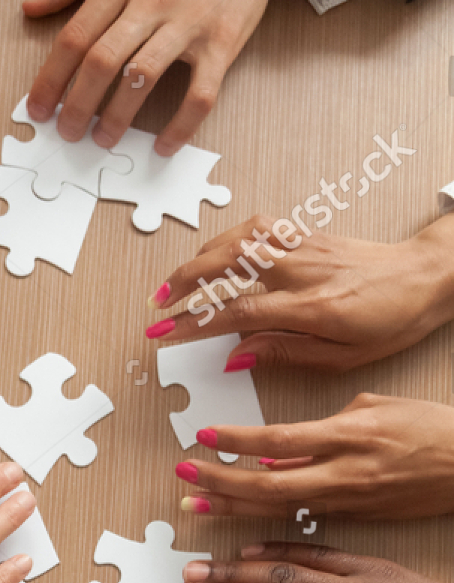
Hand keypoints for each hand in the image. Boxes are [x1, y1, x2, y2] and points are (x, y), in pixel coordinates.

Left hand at [22, 0, 324, 154]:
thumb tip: (31, 5)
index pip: (75, 36)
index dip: (50, 78)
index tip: (37, 107)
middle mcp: (153, 0)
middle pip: (102, 61)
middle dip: (77, 105)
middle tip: (66, 132)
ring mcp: (190, 23)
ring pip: (144, 79)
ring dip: (118, 117)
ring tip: (103, 139)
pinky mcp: (223, 42)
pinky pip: (200, 94)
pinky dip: (181, 125)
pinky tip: (165, 146)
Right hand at [148, 213, 453, 370]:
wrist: (426, 278)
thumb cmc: (392, 320)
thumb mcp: (343, 355)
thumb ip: (285, 352)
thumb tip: (237, 355)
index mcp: (310, 306)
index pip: (236, 311)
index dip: (194, 323)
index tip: (165, 334)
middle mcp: (302, 269)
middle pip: (226, 265)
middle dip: (182, 283)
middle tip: (157, 305)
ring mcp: (303, 246)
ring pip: (237, 240)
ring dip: (199, 257)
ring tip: (175, 281)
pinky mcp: (307, 234)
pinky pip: (257, 228)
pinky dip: (227, 238)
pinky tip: (214, 253)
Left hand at [173, 394, 453, 519]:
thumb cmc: (432, 428)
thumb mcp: (377, 408)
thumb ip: (324, 428)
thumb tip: (278, 449)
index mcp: (350, 434)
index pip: (279, 439)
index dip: (236, 441)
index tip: (203, 436)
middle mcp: (346, 473)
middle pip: (269, 483)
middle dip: (220, 482)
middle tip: (183, 477)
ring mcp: (350, 503)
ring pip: (279, 511)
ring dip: (233, 509)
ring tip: (194, 506)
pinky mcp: (357, 521)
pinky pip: (303, 523)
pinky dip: (268, 524)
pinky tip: (240, 527)